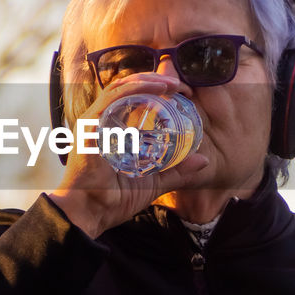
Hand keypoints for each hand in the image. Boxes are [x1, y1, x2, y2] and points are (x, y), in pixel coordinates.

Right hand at [47, 73, 207, 237]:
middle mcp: (102, 121)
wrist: (90, 213)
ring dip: (147, 81)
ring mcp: (94, 121)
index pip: (133, 100)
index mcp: (113, 130)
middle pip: (127, 89)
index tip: (181, 93)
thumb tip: (203, 161)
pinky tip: (154, 89)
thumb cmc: (114, 200)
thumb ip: (176, 171)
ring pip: (120, 87)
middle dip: (155, 81)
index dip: (156, 91)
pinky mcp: (90, 124)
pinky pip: (112, 98)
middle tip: (179, 85)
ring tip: (172, 84)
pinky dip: (134, 89)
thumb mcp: (154, 182)